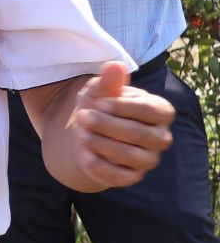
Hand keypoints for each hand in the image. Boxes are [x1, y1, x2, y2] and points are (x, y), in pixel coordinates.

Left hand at [56, 63, 173, 189]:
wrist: (87, 133)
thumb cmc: (100, 107)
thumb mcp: (100, 91)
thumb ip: (109, 81)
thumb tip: (115, 65)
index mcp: (160, 112)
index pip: (150, 110)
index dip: (122, 107)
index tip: (96, 102)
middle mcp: (161, 137)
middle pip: (139, 134)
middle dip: (107, 125)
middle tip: (82, 117)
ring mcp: (149, 159)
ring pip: (130, 156)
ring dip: (101, 144)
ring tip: (81, 133)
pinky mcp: (132, 177)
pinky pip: (120, 176)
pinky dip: (99, 165)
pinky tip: (84, 153)